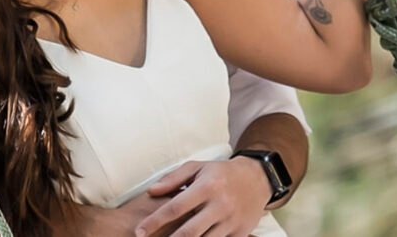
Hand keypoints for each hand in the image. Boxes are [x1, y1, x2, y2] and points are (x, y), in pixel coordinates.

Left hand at [136, 157, 271, 236]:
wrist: (257, 179)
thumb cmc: (221, 173)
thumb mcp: (198, 167)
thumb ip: (174, 179)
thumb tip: (151, 192)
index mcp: (207, 186)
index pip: (175, 207)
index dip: (154, 221)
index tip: (139, 231)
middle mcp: (220, 205)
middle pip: (188, 232)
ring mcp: (231, 221)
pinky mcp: (240, 233)